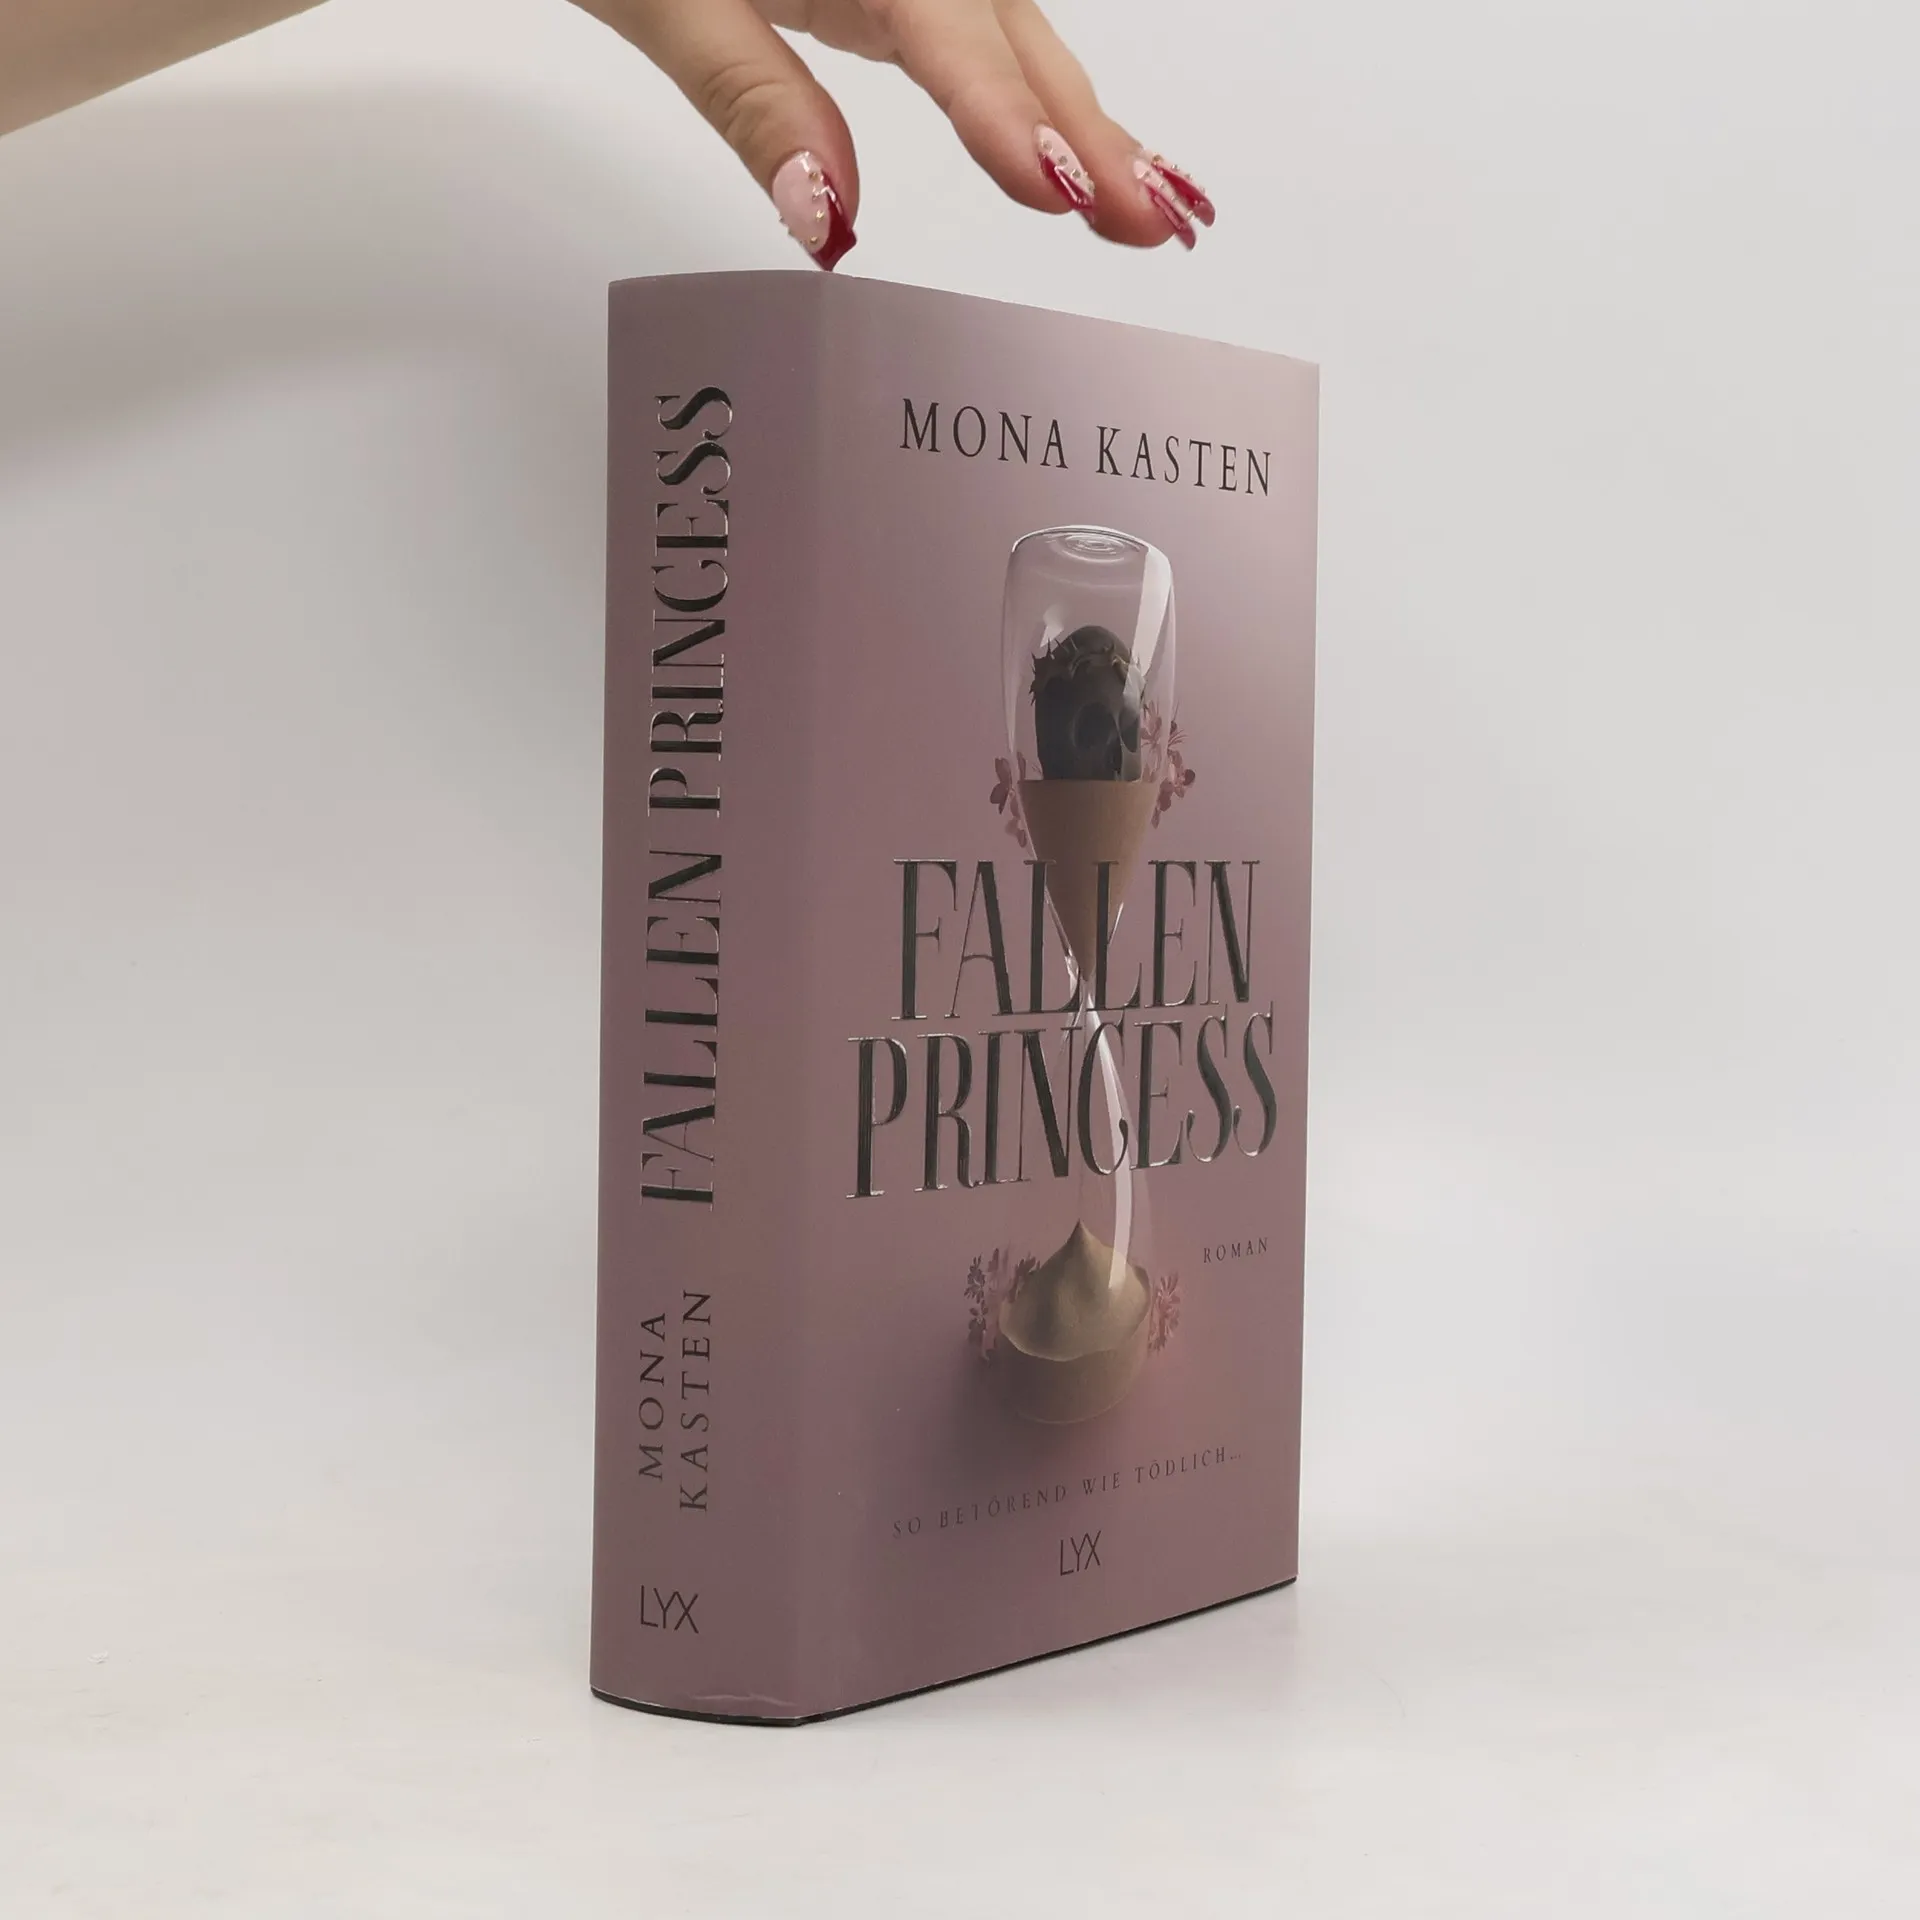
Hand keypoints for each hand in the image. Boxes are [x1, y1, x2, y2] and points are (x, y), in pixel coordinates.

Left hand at [572, 0, 1213, 266]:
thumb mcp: (668, 1)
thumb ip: (754, 105)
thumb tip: (830, 224)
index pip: (945, 28)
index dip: (1003, 112)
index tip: (1057, 187)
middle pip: (1011, 32)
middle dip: (1087, 134)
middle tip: (1155, 227)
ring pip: (1017, 34)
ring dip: (1089, 125)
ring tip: (1157, 208)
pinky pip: (988, 31)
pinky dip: (1040, 94)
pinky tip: (1084, 147)